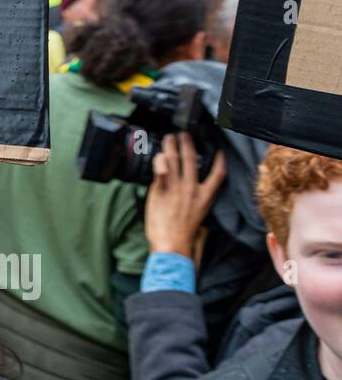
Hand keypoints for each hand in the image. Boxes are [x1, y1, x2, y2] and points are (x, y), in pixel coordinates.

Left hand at [145, 132, 226, 257]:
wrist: (172, 244)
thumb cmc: (183, 234)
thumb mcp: (199, 215)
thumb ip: (197, 199)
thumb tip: (191, 190)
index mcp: (205, 196)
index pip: (218, 174)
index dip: (221, 161)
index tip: (220, 152)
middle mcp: (192, 189)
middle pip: (191, 159)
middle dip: (188, 143)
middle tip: (184, 134)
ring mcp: (176, 188)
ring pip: (174, 160)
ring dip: (171, 146)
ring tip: (169, 138)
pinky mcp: (160, 190)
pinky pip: (160, 169)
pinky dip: (159, 160)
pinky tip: (158, 155)